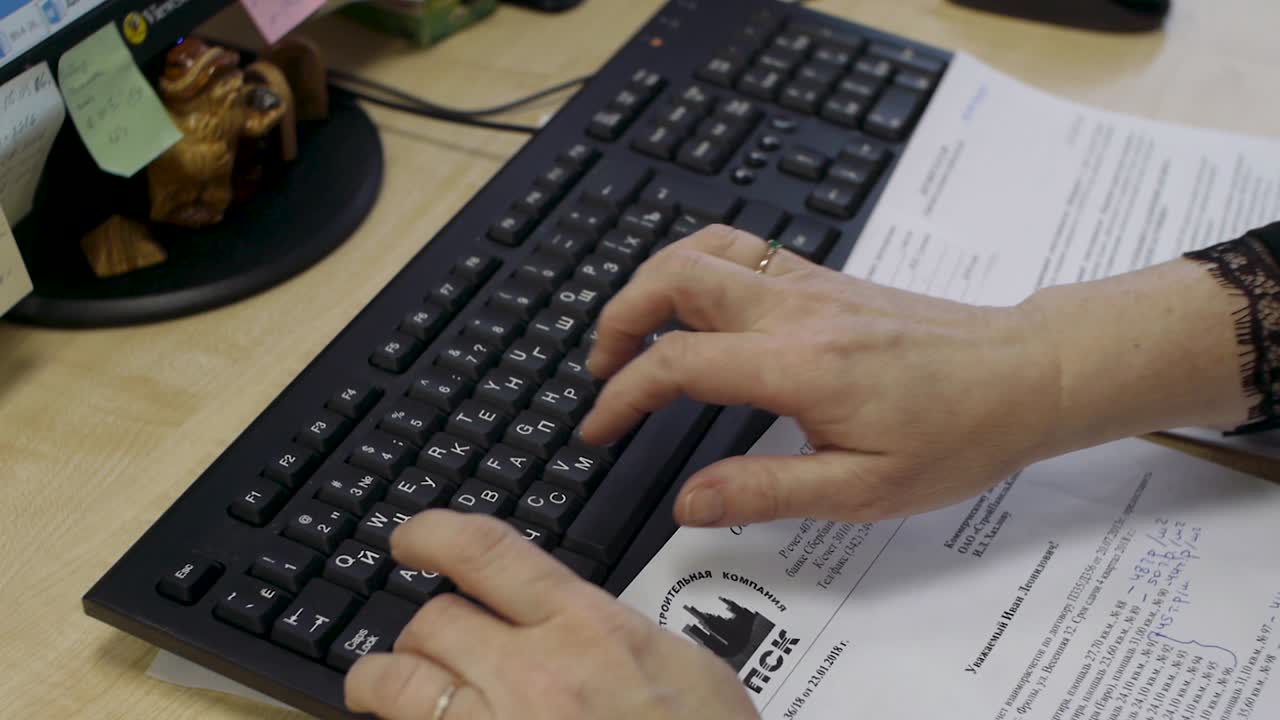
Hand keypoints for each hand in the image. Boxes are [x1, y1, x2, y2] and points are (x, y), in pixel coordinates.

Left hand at [344, 511, 755, 719]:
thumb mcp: (684, 668)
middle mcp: (533, 676)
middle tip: (425, 641)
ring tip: (379, 685)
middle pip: (433, 621)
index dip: (432, 534)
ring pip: (398, 685)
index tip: (411, 539)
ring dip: (382, 680)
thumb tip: (582, 619)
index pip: (485, 552)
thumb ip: (618, 633)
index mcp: (588, 629)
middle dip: (423, 629)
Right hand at [580, 225, 1064, 526]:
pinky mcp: (824, 279)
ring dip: (652, 284)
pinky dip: (695, 269)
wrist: (1025, 372)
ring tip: (636, 336)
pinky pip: (740, 250)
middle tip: (603, 370)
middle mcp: (795, 310)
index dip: (622, 397)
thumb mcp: (864, 489)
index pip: (678, 364)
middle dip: (619, 317)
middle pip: (674, 276)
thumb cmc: (958, 435)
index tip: (598, 431)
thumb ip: (767, 492)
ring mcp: (809, 285)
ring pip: (702, 249)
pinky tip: (696, 311)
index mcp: (799, 366)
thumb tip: (690, 505)